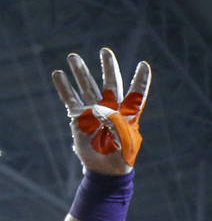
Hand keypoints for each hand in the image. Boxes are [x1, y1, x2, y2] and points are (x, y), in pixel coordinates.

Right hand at [51, 48, 150, 174]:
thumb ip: (115, 124)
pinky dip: (64, 87)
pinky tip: (58, 74)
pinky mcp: (79, 118)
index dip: (141, 80)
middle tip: (105, 51)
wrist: (105, 169)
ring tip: (73, 56)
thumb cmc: (121, 156)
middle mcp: (112, 108)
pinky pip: (70, 99)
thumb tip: (96, 109)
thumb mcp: (125, 141)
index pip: (137, 93)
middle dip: (108, 67)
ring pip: (88, 86)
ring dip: (81, 72)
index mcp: (129, 114)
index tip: (144, 65)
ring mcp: (94, 111)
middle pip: (111, 83)